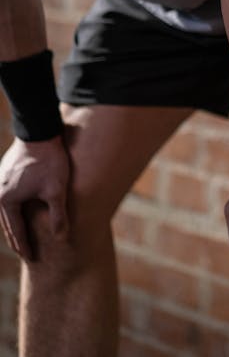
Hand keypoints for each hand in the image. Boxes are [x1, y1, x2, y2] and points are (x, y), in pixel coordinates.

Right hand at [0, 134, 69, 260]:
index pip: (16, 231)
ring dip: (14, 224)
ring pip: (6, 211)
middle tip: (26, 254)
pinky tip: (22, 210)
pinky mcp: (4, 172)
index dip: (25, 246)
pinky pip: (7, 198)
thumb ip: (58, 216)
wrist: (40, 131)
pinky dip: (14, 209)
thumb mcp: (56, 190)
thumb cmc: (50, 161)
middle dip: (17, 239)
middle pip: (7, 223)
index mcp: (7, 201)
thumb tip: (62, 238)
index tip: (32, 259)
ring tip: (23, 235)